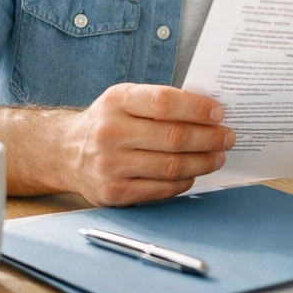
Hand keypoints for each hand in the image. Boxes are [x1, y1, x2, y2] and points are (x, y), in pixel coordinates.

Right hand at [56, 83, 235, 205]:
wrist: (64, 152)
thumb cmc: (108, 121)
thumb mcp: (126, 98)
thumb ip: (160, 101)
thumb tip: (209, 111)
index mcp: (116, 101)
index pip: (164, 102)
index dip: (197, 108)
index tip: (219, 113)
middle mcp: (110, 133)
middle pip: (173, 137)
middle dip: (209, 138)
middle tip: (228, 137)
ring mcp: (110, 166)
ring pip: (171, 166)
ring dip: (203, 162)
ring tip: (218, 156)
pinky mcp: (113, 193)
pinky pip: (160, 189)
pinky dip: (183, 182)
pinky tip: (194, 173)